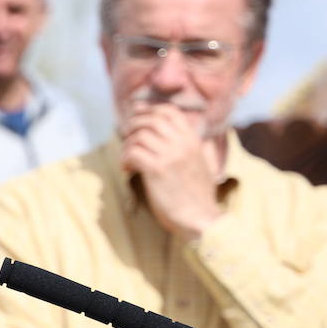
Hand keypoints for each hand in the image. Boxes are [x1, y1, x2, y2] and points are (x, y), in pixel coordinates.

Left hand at [120, 101, 221, 240]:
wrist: (200, 217)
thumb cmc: (197, 195)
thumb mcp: (201, 164)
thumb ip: (194, 147)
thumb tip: (186, 136)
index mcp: (193, 140)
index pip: (170, 112)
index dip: (149, 110)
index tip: (136, 115)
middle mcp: (183, 144)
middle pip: (151, 119)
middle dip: (133, 124)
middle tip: (125, 136)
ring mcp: (170, 156)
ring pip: (139, 136)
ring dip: (127, 145)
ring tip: (126, 159)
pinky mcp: (157, 170)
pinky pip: (133, 152)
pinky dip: (125, 159)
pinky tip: (127, 169)